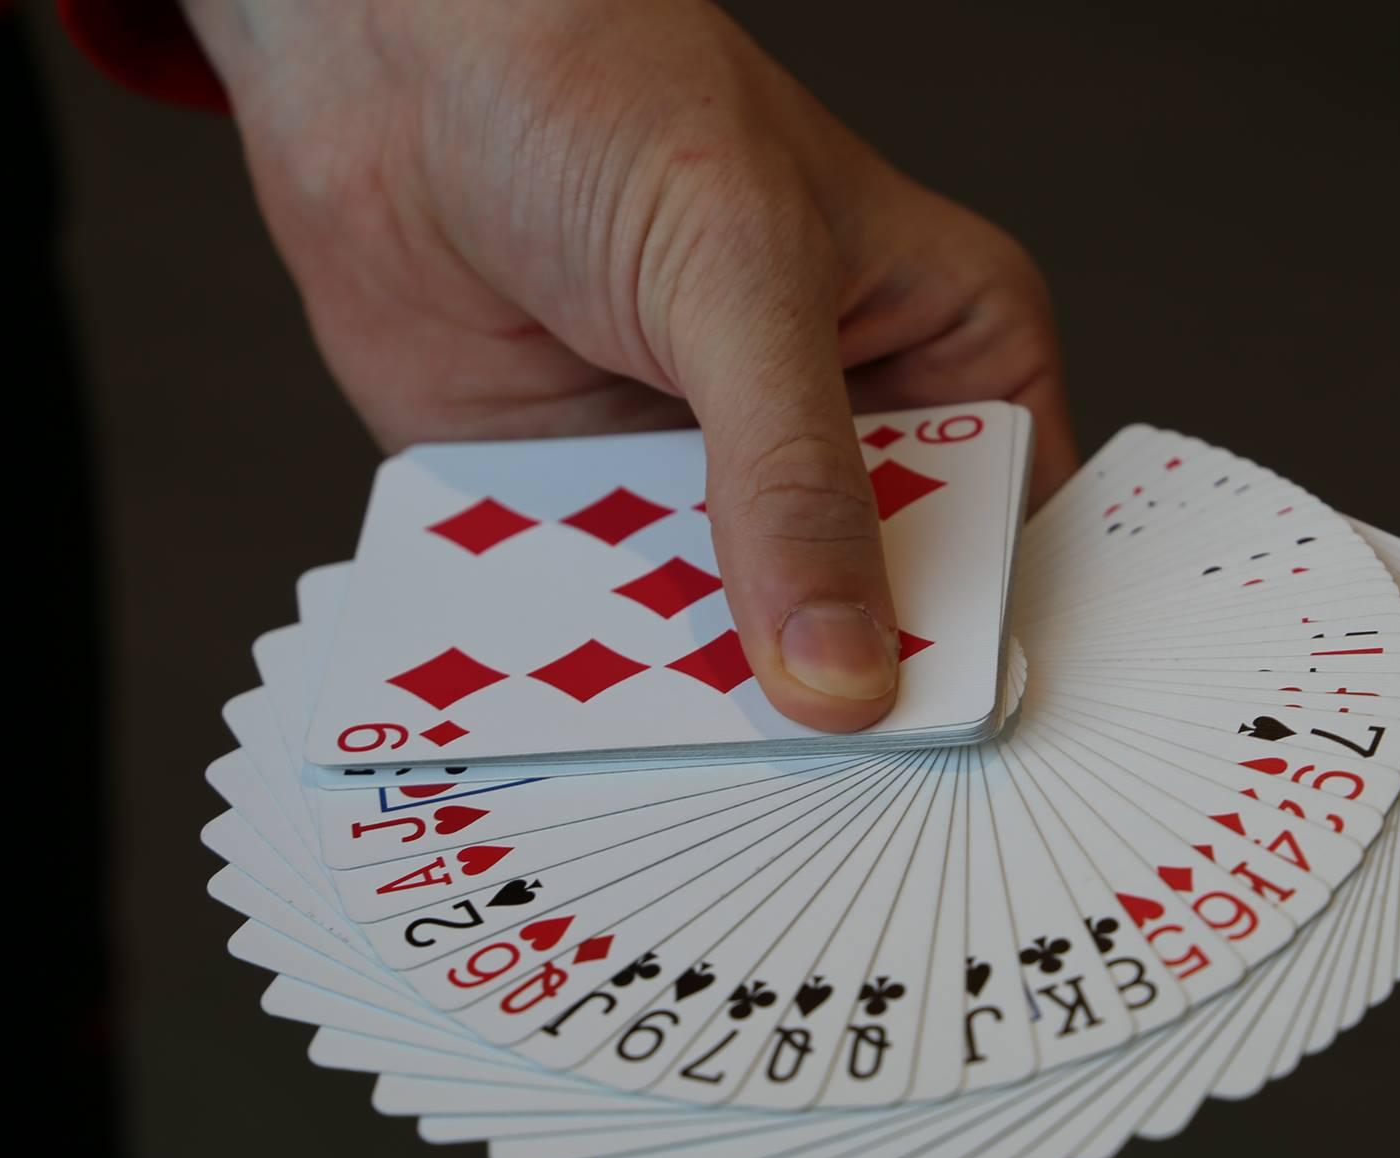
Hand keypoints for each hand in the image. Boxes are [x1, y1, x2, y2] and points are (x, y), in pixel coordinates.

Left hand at [183, 0, 1074, 731]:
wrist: (393, 67)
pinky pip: (607, 631)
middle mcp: (837, 438)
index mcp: (942, 353)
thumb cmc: (604, 94)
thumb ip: (791, 480)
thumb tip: (844, 674)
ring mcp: (711, 490)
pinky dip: (591, 684)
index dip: (990, 650)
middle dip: (843, 705)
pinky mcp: (591, 521)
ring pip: (737, 645)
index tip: (969, 778)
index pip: (1007, 536)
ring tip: (703, 820)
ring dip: (708, 713)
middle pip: (874, 618)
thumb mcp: (737, 277)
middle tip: (828, 838)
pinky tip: (582, 754)